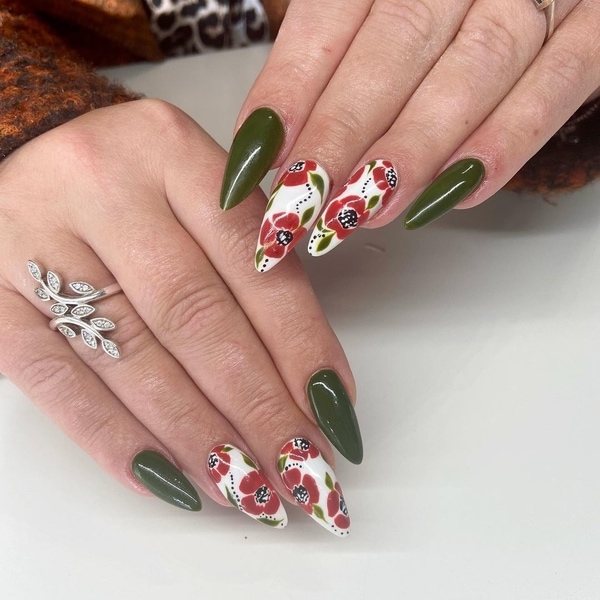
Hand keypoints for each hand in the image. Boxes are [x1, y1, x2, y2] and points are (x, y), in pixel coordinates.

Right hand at [0, 100, 359, 534]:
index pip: (253, 262)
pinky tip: (170, 482)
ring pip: (132, 357)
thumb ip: (252, 255)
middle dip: (258, 407)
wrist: (29, 153)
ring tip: (250, 489)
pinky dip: (117, 440)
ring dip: (199, 437)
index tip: (335, 409)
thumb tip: (307, 372)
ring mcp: (35, 240)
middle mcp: (103, 188)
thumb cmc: (134, 182)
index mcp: (172, 152)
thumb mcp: (198, 188)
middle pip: (196, 317)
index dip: (300, 345)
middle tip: (303, 470)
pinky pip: (55, 380)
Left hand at [219, 0, 599, 269]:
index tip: (255, 160)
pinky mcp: (597, 23)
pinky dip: (510, 139)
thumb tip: (277, 131)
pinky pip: (560, 80)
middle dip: (340, 135)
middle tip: (299, 206)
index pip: (329, 18)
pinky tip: (456, 194)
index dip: (290, 92)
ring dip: (413, 150)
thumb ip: (334, 48)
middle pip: (392, 48)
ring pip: (473, 69)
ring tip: (361, 212)